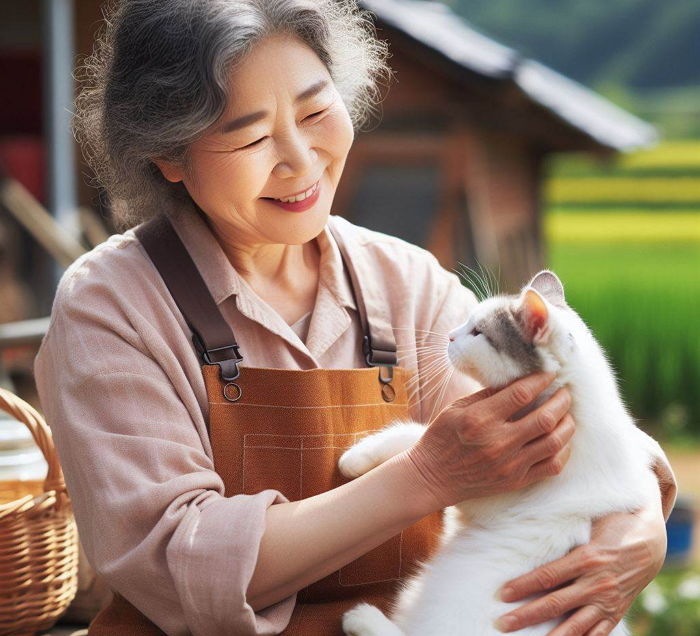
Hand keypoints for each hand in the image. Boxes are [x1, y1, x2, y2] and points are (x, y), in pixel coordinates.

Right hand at [404, 372, 574, 509]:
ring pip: (554, 442)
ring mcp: (510, 465)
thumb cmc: (442, 438)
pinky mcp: (516, 481)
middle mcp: (498, 442)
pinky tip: (561, 439)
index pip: (522, 394)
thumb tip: (518, 381)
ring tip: (567, 413)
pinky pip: (552, 466)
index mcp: (480, 419)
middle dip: (561, 400)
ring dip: (567, 424)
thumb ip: (488, 395)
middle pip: (545, 418)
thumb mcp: (456, 408)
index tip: (549, 373)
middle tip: (565, 391)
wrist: (432, 477)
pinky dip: (563, 450)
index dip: (541, 380)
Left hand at [495, 497, 666, 634]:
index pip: (548, 576)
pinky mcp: (617, 611)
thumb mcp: (587, 523)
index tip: (503, 594)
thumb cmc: (611, 524)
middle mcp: (597, 582)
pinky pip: (599, 634)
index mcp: (587, 558)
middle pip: (555, 604)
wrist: (650, 540)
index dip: (523, 586)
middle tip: (503, 623)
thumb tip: (531, 536)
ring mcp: (608, 600)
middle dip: (527, 615)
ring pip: (575, 626)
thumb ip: (563, 535)